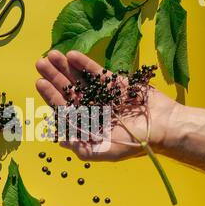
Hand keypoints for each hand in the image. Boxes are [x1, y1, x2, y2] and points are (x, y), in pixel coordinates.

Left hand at [35, 50, 179, 160]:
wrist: (164, 127)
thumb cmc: (135, 143)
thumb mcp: (106, 151)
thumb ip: (82, 147)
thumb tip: (59, 141)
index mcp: (87, 124)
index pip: (64, 108)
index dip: (52, 96)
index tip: (40, 83)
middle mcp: (92, 109)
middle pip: (69, 91)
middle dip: (54, 77)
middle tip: (40, 63)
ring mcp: (103, 94)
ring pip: (80, 79)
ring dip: (66, 67)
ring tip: (52, 54)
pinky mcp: (115, 83)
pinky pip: (97, 72)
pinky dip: (85, 64)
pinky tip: (72, 55)